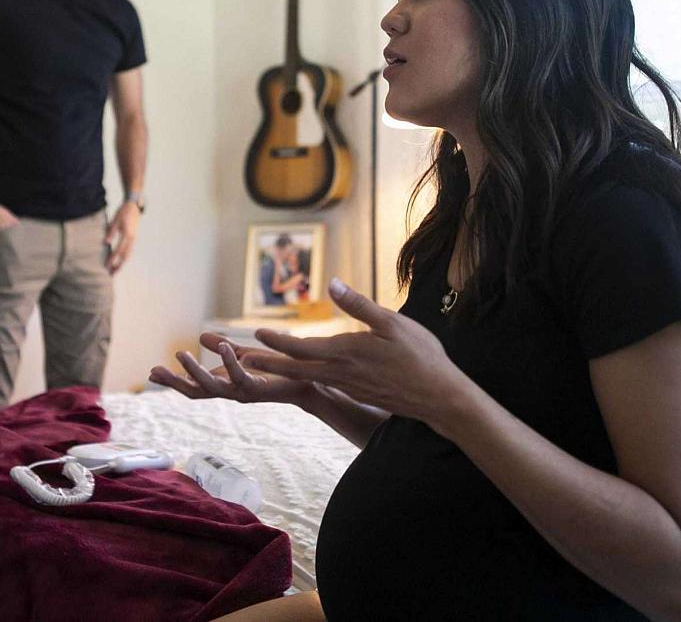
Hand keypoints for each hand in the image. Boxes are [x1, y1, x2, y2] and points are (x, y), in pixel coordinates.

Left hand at [105, 201, 139, 273]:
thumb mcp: (115, 220)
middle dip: (119, 266)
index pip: (119, 249)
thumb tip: (106, 242)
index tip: (107, 265)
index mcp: (127, 234)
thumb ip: (111, 231)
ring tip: (115, 270)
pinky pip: (129, 250)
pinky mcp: (133, 238)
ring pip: (128, 254)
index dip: (113, 258)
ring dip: (122, 263)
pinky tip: (120, 261)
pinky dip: (124, 258)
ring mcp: (134, 239)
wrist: (134, 206)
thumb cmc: (123, 212)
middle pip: (126, 256)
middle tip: (112, 274)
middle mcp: (132, 238)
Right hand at [148, 332, 317, 406]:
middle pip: (196, 391)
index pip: (192, 386)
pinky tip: (224, 347)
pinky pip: (240, 376)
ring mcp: (242, 392)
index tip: (151, 372)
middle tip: (155, 371)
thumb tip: (201, 336)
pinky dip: (230, 362)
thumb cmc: (273, 370)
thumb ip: (221, 349)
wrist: (304, 380)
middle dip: (175, 382)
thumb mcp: (242, 355)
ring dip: (195, 372)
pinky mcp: (258, 388)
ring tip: (181, 355)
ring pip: (213, 387)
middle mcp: (229, 392)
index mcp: (223, 384)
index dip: (173, 380)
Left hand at [245, 278, 465, 421]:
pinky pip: (324, 383)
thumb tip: (331, 283)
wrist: (438, 397)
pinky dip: (305, 376)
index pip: (299, 347)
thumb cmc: (419, 356)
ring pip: (307, 376)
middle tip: (242, 359)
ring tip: (262, 365)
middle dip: (267, 363)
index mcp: (345, 352)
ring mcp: (349, 385)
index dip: (275, 342)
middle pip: (294, 368)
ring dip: (282, 370)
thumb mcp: (391, 323)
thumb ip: (358, 304)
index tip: (255, 334)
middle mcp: (340, 372)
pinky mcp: (358, 392)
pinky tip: (305, 371)